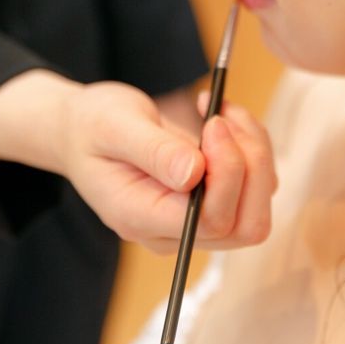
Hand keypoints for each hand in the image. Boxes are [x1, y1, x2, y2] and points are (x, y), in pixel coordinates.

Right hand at [0, 69, 277, 252]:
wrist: (86, 130)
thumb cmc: (94, 127)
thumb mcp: (112, 126)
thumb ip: (152, 150)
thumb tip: (193, 173)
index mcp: (141, 218)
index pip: (209, 220)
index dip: (227, 173)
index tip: (213, 124)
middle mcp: (172, 231)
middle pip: (244, 224)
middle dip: (250, 165)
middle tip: (222, 118)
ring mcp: (196, 221)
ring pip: (257, 208)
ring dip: (255, 153)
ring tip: (222, 112)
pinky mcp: (215, 202)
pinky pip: (258, 188)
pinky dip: (254, 148)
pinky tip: (225, 120)